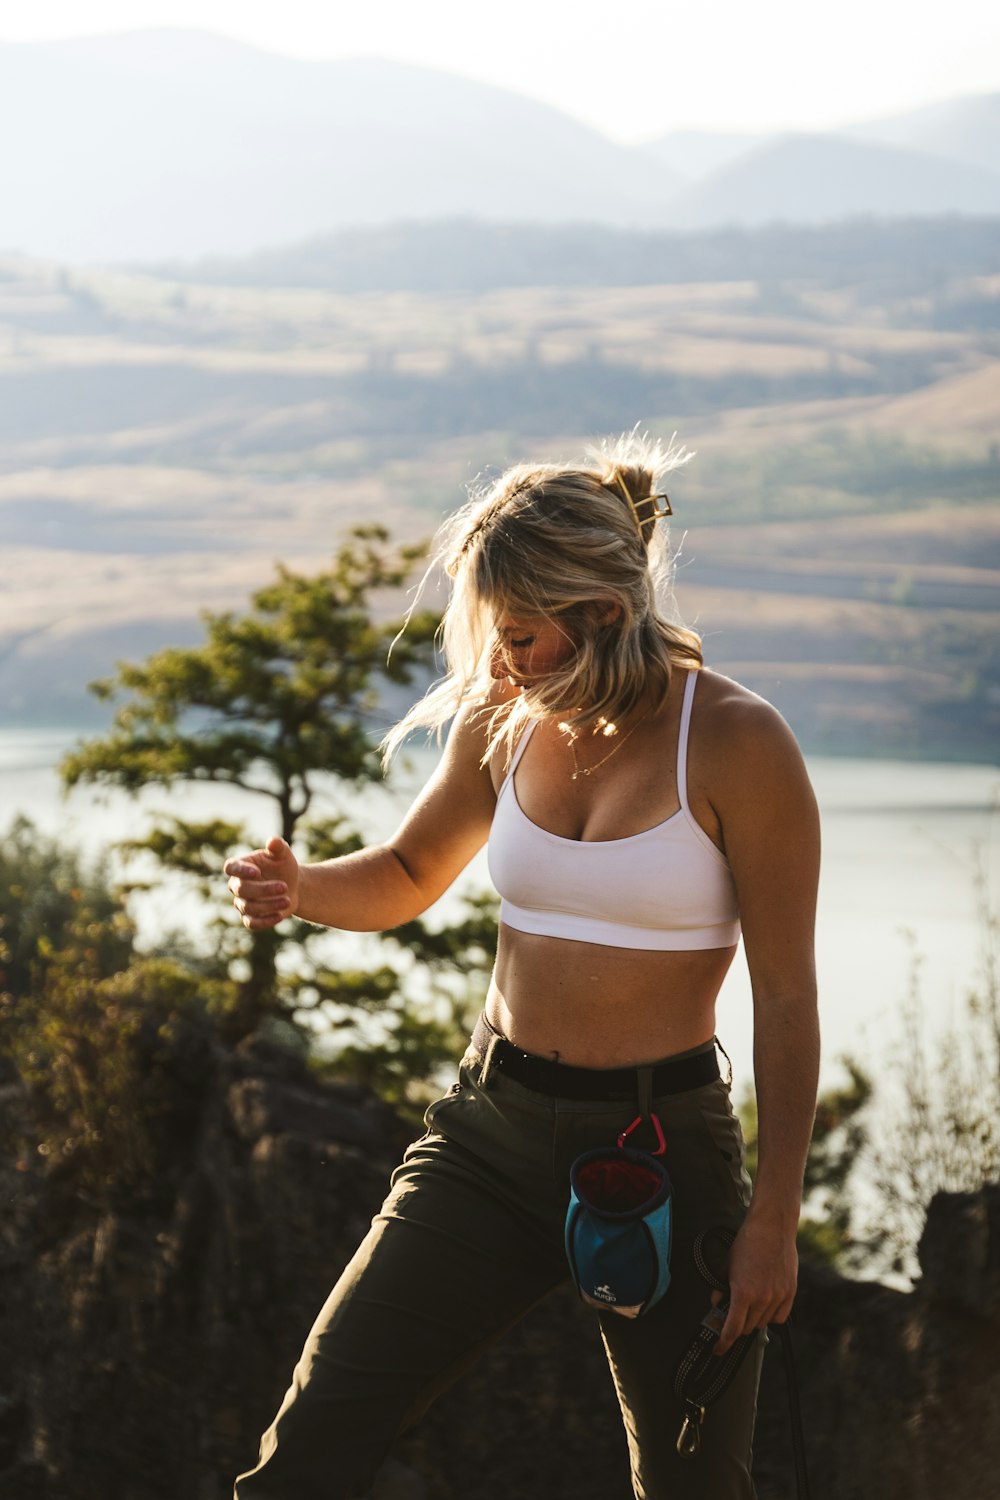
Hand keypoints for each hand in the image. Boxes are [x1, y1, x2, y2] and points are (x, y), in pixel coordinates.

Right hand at [223, 837, 298, 929]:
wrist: (293, 885)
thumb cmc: (283, 866)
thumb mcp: (283, 854)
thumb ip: (278, 847)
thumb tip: (273, 841)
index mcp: (241, 866)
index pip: (231, 867)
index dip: (240, 870)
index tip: (256, 872)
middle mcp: (237, 885)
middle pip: (242, 889)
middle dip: (263, 889)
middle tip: (284, 886)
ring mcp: (242, 902)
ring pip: (248, 907)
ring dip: (269, 905)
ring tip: (287, 900)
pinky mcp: (250, 917)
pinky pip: (252, 923)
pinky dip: (265, 921)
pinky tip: (280, 916)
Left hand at [711, 1210, 797, 1355]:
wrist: (772, 1227)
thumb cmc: (747, 1243)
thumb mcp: (727, 1265)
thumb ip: (721, 1287)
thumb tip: (717, 1303)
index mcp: (743, 1293)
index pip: (732, 1329)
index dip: (724, 1343)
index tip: (719, 1349)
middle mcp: (762, 1298)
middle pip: (747, 1328)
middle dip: (737, 1325)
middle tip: (733, 1315)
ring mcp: (778, 1296)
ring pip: (763, 1323)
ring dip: (753, 1319)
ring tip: (749, 1303)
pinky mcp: (790, 1292)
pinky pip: (779, 1317)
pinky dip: (770, 1316)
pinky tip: (765, 1305)